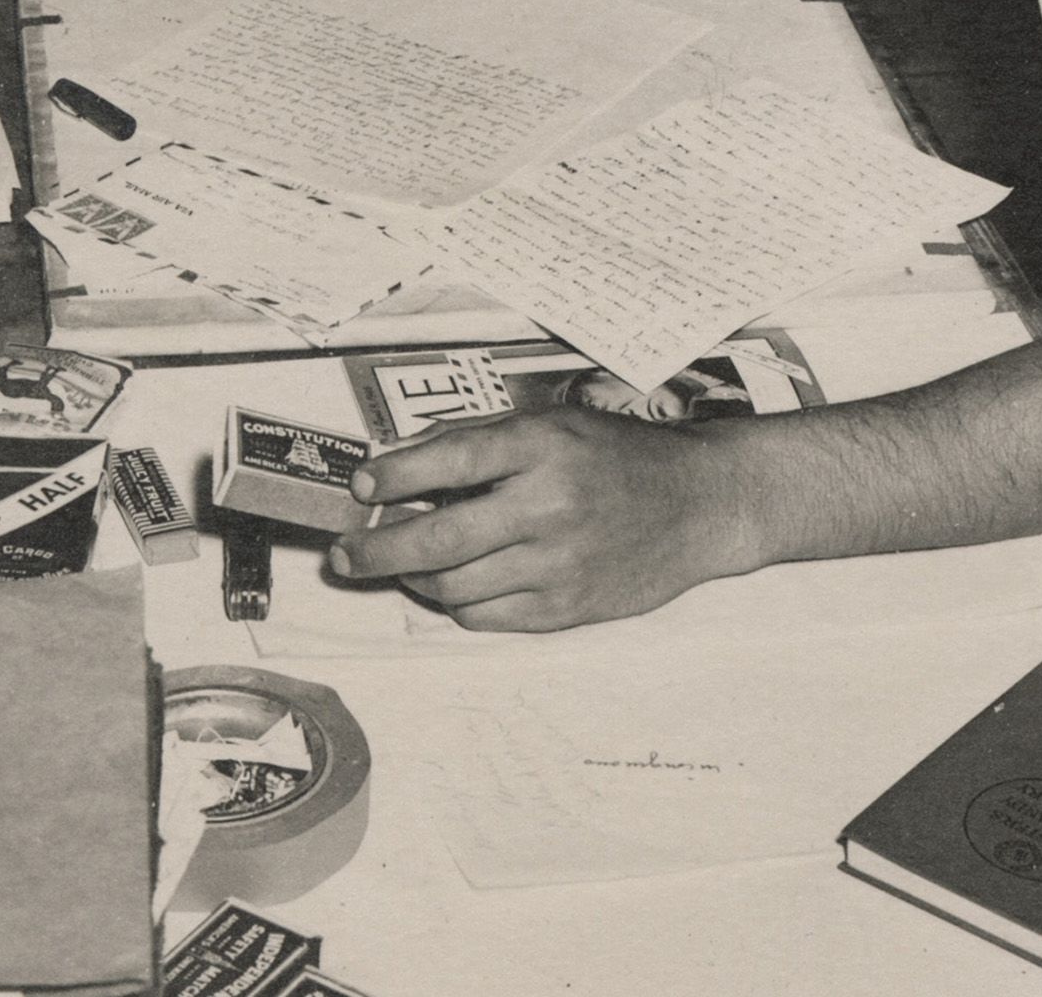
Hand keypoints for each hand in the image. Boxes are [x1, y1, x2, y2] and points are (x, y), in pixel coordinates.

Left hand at [327, 408, 750, 631]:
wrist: (699, 505)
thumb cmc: (619, 457)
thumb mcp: (555, 425)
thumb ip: (485, 443)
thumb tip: (401, 465)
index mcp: (543, 447)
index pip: (449, 461)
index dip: (393, 476)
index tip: (360, 486)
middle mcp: (548, 506)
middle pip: (438, 540)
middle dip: (375, 551)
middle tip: (342, 556)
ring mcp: (558, 564)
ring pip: (453, 586)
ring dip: (415, 577)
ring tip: (404, 564)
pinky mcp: (566, 609)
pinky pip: (485, 616)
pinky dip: (459, 602)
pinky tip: (459, 583)